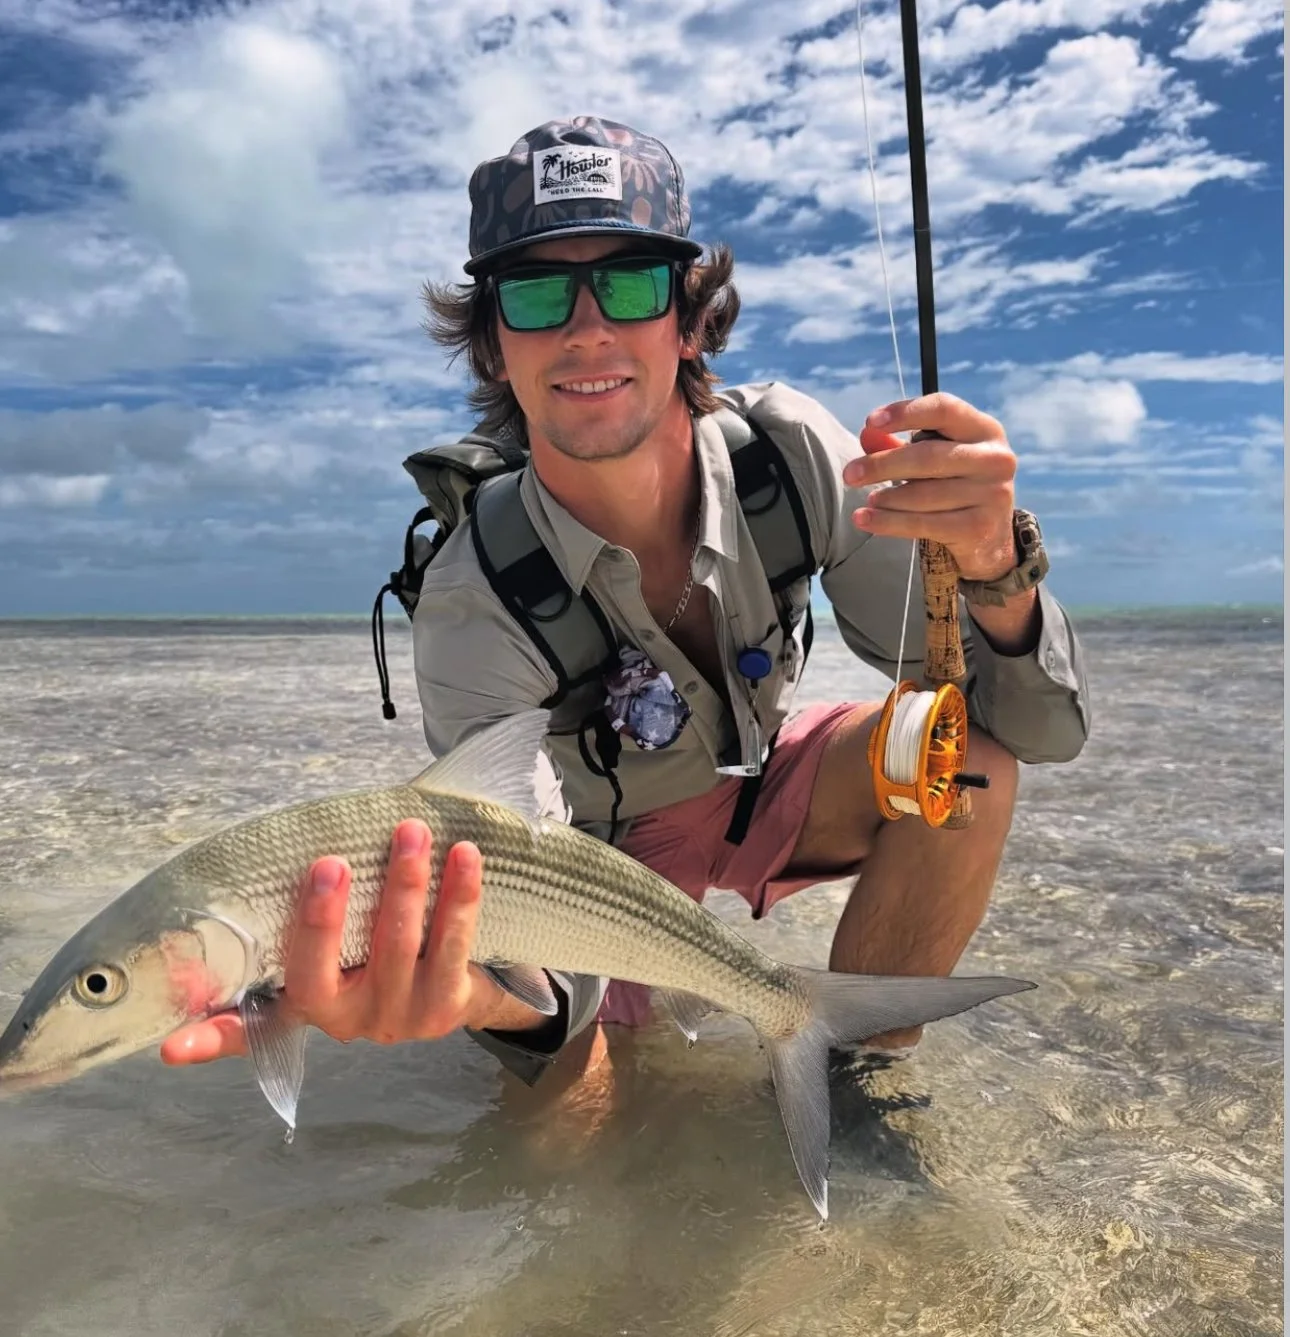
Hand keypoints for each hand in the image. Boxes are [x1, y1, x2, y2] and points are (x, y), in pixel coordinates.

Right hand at [160, 821, 521, 1064]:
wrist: (464, 991)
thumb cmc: (387, 952)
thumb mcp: (343, 949)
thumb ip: (314, 920)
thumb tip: (278, 851)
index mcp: (309, 1005)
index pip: (250, 1028)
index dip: (211, 1039)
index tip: (171, 1048)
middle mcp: (347, 1020)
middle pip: (325, 970)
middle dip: (325, 916)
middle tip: (330, 861)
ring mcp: (398, 1017)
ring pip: (396, 947)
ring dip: (402, 884)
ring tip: (409, 831)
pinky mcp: (448, 1006)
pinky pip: (452, 944)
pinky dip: (459, 895)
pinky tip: (464, 855)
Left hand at [843, 391, 1017, 582]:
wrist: (989, 538)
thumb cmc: (954, 485)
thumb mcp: (933, 458)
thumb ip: (899, 444)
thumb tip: (866, 434)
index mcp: (985, 429)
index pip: (944, 409)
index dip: (905, 413)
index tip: (869, 422)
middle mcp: (995, 458)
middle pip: (927, 455)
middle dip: (882, 464)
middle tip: (849, 474)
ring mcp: (992, 494)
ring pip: (923, 494)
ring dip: (887, 498)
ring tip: (867, 500)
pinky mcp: (978, 528)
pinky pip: (923, 524)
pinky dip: (888, 522)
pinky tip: (864, 520)